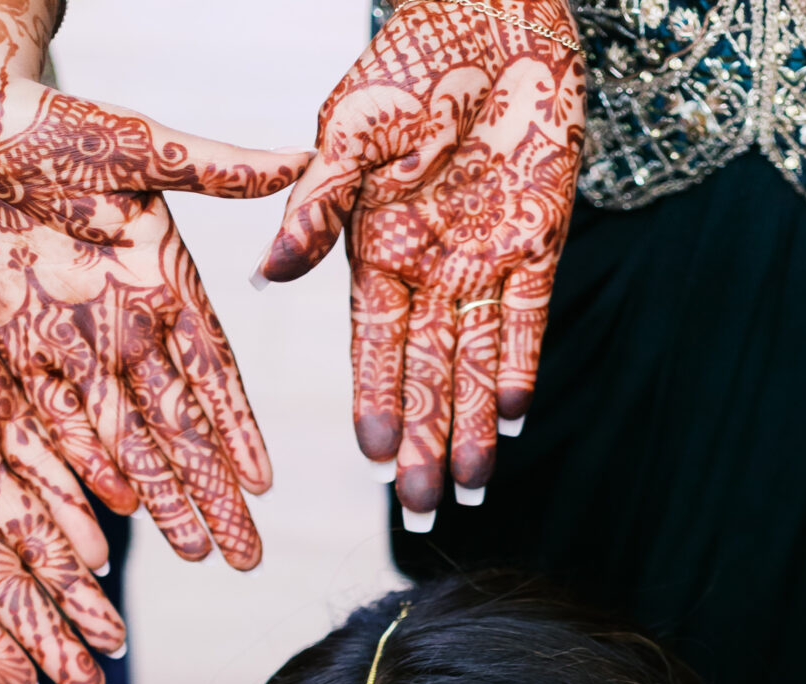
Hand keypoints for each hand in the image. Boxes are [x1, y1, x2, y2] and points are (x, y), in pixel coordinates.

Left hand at [0, 12, 305, 568]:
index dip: (238, 430)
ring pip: (128, 435)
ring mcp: (75, 340)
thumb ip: (213, 168)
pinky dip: (88, 461)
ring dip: (162, 496)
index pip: (213, 373)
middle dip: (213, 492)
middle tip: (245, 555)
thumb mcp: (139, 144)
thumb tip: (298, 164)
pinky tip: (117, 508)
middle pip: (178, 425)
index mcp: (163, 281)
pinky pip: (60, 417)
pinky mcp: (20, 343)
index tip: (264, 484)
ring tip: (195, 551)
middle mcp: (126, 323)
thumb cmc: (48, 119)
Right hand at [258, 0, 584, 513]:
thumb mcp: (352, 130)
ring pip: (476, 365)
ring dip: (472, 428)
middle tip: (420, 511)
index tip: (374, 455)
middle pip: (426, 375)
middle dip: (424, 444)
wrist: (489, 18)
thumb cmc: (409, 63)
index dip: (375, 400)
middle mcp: (429, 272)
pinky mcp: (536, 247)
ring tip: (469, 490)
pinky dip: (520, 369)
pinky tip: (511, 419)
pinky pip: (526, 323)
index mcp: (376, 250)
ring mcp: (483, 264)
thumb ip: (319, 204)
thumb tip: (270, 273)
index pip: (373, 345)